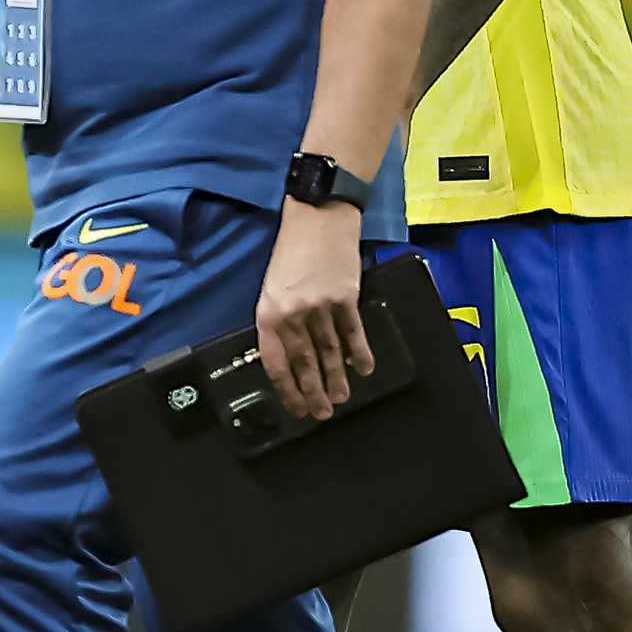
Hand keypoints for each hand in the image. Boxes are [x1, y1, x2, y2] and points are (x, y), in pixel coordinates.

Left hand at [253, 201, 373, 422]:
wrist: (317, 218)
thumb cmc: (293, 251)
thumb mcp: (273, 287)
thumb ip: (280, 321)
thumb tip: (293, 355)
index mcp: (268, 313)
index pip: (275, 362)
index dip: (287, 388)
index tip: (296, 406)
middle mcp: (292, 313)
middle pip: (303, 363)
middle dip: (313, 392)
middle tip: (322, 413)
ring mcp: (320, 307)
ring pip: (329, 353)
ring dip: (336, 379)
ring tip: (342, 398)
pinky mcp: (345, 298)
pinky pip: (353, 333)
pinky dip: (359, 354)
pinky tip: (363, 369)